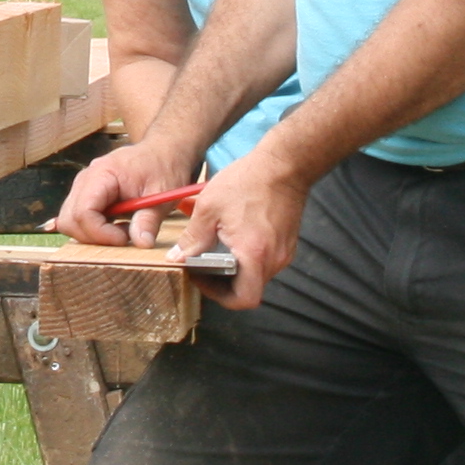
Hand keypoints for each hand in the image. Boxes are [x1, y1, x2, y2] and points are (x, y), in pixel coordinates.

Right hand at [50, 139, 198, 246]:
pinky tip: (116, 226)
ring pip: (70, 220)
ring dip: (94, 234)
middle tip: (124, 237)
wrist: (161, 151)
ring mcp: (83, 186)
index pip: (83, 211)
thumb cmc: (162, 167)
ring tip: (123, 229)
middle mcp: (86, 179)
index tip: (125, 239)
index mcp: (102, 174)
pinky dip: (93, 229)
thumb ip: (149, 220)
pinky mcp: (86, 194)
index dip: (100, 232)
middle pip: (70, 219)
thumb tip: (142, 243)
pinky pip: (77, 217)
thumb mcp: (162, 196)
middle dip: (94, 236)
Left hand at [171, 149, 313, 309]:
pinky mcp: (286, 243)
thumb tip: (178, 257)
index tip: (201, 278)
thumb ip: (193, 238)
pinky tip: (231, 238)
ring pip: (256, 274)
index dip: (219, 296)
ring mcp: (283, 252)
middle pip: (248, 288)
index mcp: (254, 254)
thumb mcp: (209, 208)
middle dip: (223, 282)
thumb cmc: (248, 182)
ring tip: (214, 249)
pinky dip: (247, 256)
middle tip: (203, 266)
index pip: (243, 299)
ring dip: (234, 268)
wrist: (283, 165)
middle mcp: (274, 259)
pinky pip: (264, 260)